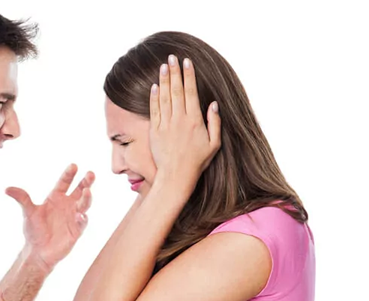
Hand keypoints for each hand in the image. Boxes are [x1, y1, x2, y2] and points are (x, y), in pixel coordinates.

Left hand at [5, 164, 94, 269]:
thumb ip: (22, 199)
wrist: (37, 251)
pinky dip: (83, 219)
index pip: (65, 182)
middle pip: (80, 190)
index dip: (69, 174)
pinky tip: (81, 215)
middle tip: (91, 173)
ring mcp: (73, 217)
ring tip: (87, 191)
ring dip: (87, 198)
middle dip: (86, 182)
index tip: (74, 165)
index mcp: (56, 198)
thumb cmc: (34, 231)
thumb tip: (6, 189)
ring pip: (84, 205)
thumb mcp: (28, 212)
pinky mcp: (76, 230)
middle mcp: (67, 205)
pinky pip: (82, 223)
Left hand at [149, 55, 220, 189]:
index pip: (191, 92)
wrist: (176, 176)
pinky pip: (154, 110)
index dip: (189, 76)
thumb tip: (213, 104)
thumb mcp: (214, 144)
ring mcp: (165, 124)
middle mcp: (179, 120)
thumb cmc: (197, 161)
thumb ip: (215, 123)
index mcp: (195, 120)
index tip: (187, 62)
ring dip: (164, 80)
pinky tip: (155, 86)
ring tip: (163, 66)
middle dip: (175, 72)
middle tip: (172, 57)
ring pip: (164, 97)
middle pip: (176, 90)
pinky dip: (154, 97)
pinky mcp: (154, 131)